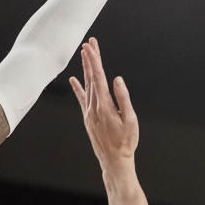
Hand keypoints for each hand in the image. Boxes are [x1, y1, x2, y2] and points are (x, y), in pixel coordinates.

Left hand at [69, 38, 138, 169]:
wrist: (114, 161)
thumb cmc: (126, 142)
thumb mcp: (130, 120)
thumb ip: (123, 98)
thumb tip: (117, 80)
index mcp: (105, 106)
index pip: (98, 78)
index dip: (94, 61)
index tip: (90, 47)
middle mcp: (93, 108)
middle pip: (91, 78)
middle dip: (90, 59)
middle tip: (88, 43)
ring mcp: (89, 113)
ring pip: (86, 86)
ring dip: (85, 69)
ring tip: (85, 55)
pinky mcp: (88, 118)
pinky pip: (82, 99)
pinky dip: (78, 88)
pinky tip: (73, 79)